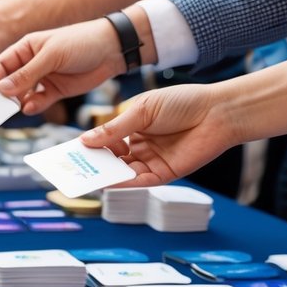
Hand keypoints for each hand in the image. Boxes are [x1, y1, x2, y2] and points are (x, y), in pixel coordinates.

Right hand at [0, 18, 124, 114]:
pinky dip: (33, 106)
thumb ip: (27, 73)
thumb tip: (2, 89)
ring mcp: (42, 78)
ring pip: (21, 95)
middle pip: (8, 83)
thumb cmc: (81, 42)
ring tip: (10, 111)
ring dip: (15, 103)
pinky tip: (30, 108)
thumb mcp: (51, 55)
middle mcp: (30, 64)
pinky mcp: (55, 91)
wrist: (112, 49)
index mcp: (24, 49)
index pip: (0, 66)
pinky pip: (38, 101)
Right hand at [79, 84, 237, 186]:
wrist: (217, 111)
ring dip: (105, 176)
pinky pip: (140, 182)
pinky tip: (110, 183)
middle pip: (111, 160)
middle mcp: (141, 146)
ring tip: (85, 178)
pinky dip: (124, 184)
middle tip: (71, 169)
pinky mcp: (166, 174)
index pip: (106, 140)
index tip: (69, 152)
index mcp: (133, 127)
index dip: (89, 146)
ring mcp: (152, 161)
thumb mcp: (141, 111)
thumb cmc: (182, 102)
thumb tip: (85, 140)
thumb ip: (114, 128)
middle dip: (93, 164)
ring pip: (123, 173)